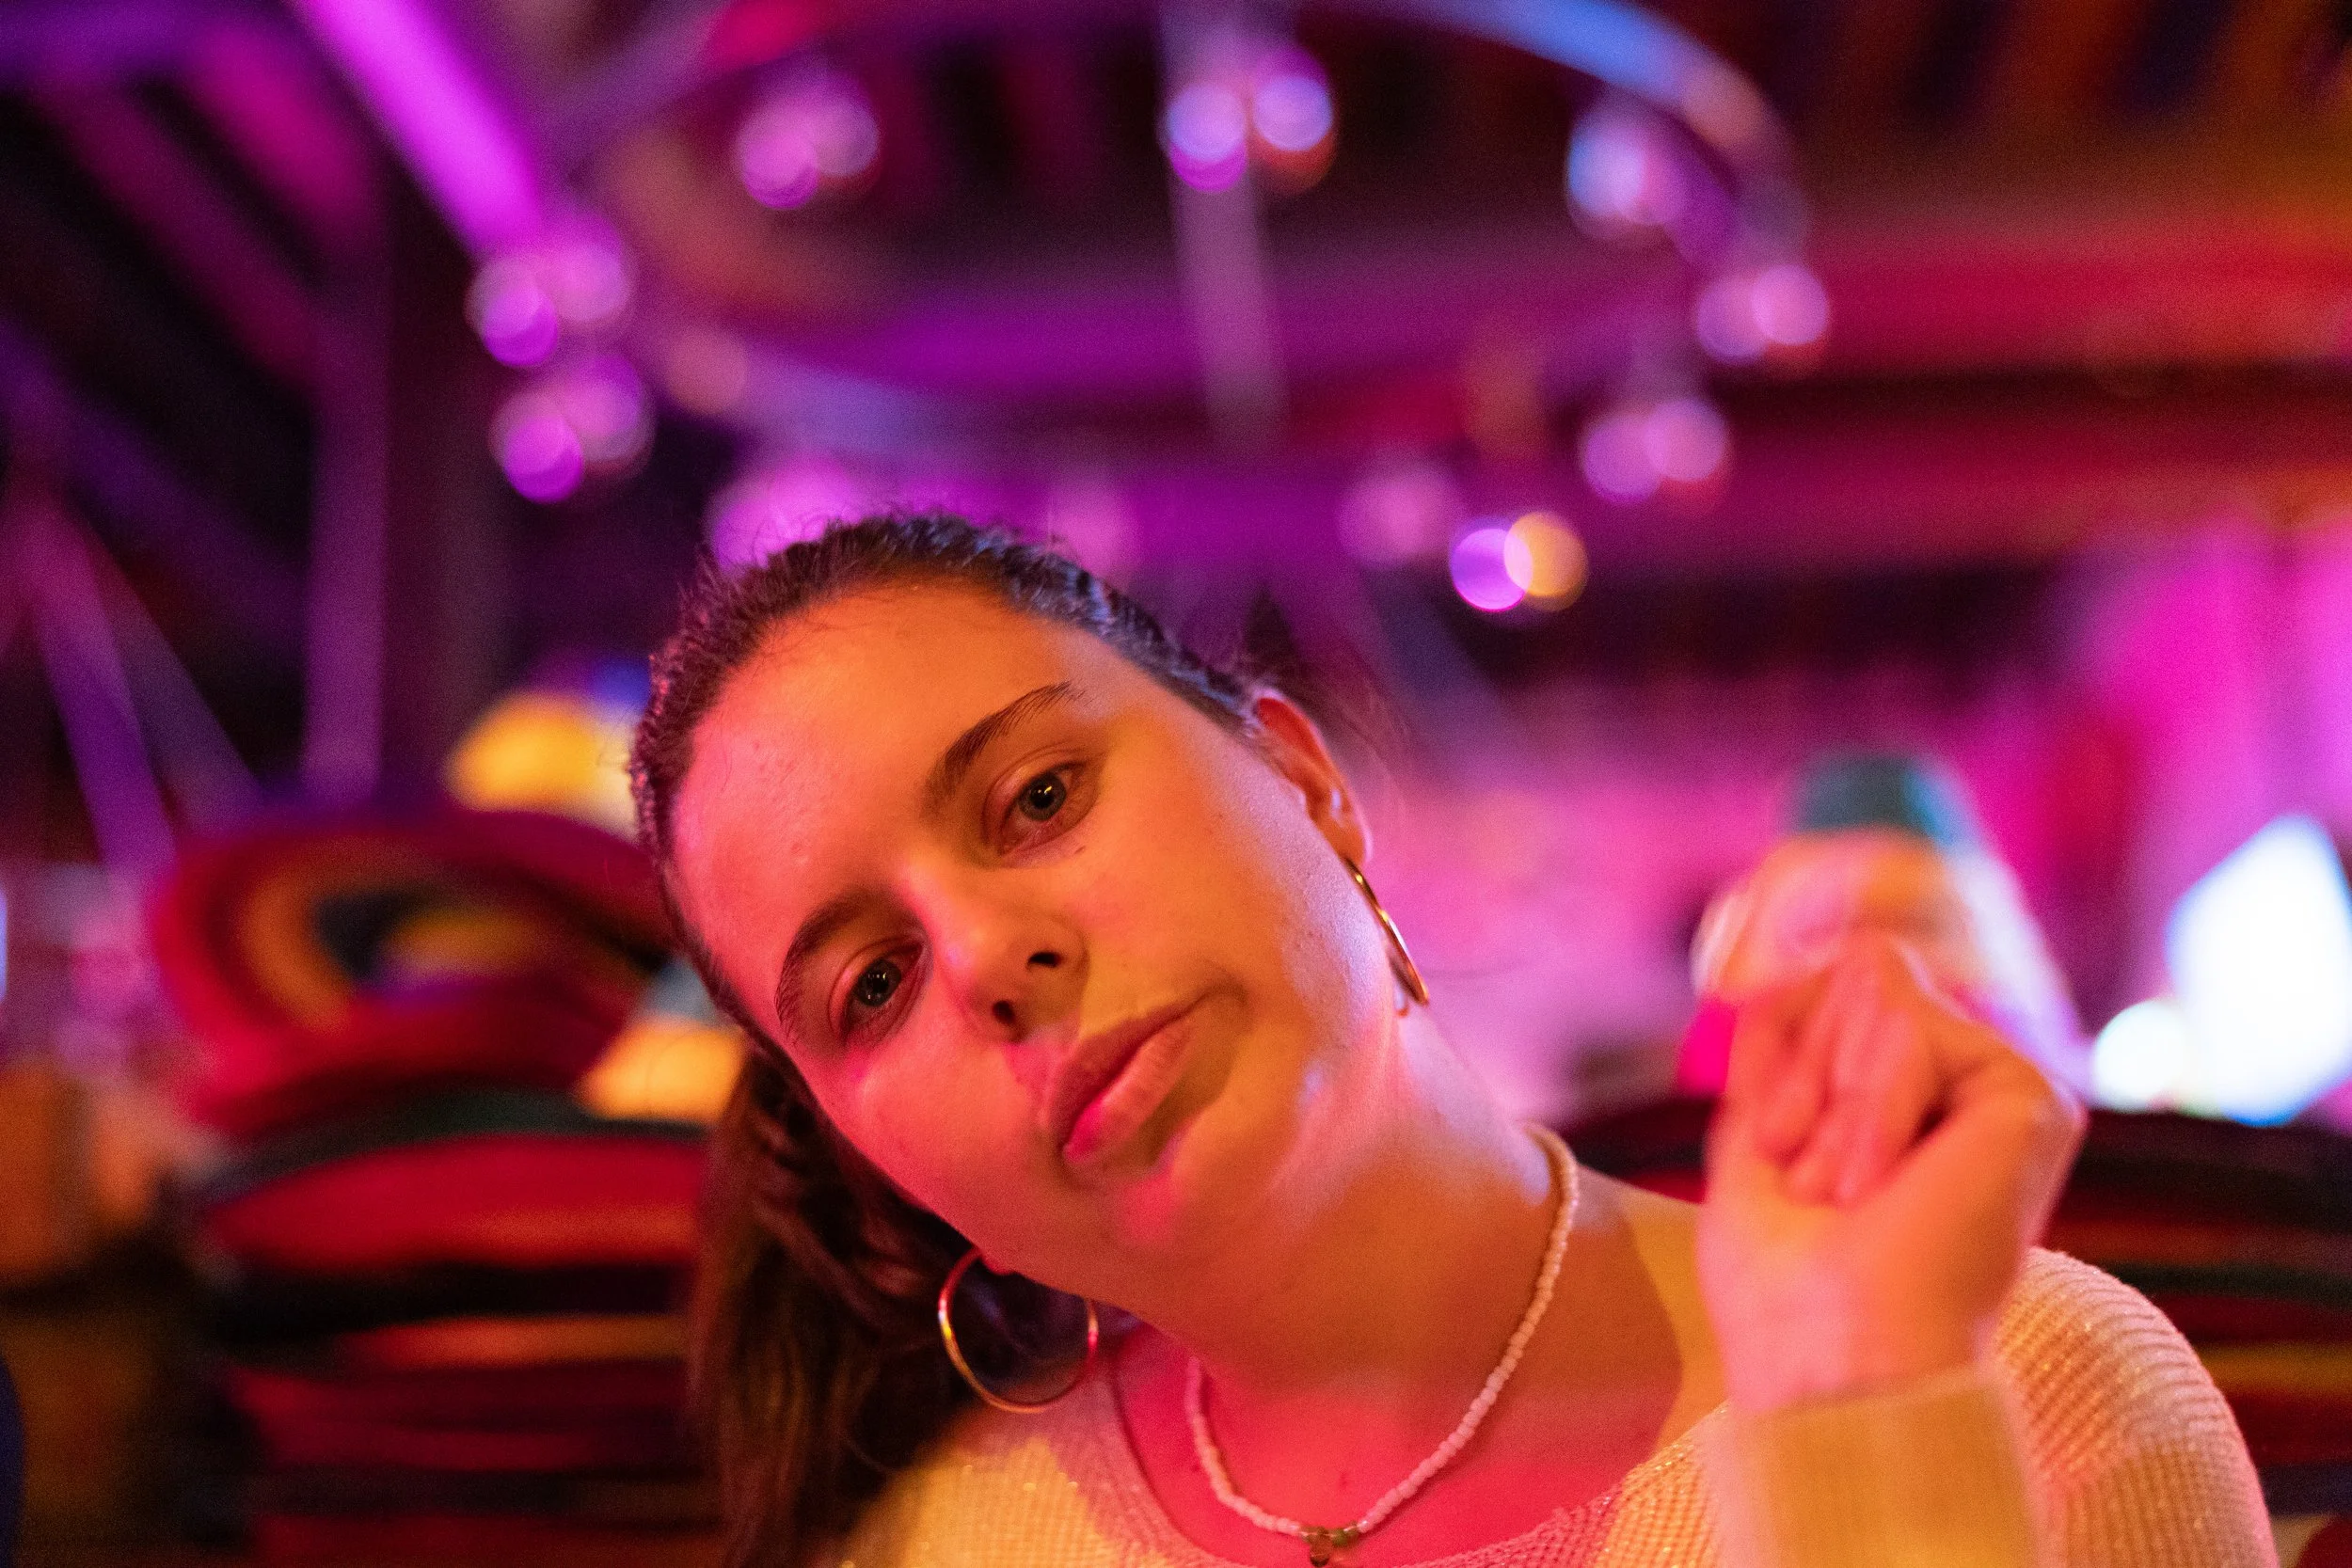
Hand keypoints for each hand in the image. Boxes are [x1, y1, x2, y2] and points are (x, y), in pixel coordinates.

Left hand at [1695, 933, 2085, 1411]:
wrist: (1832, 1360)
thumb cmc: (1783, 1281)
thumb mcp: (1757, 1131)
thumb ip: (1782, 1039)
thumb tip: (1789, 960)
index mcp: (1906, 1100)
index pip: (1829, 980)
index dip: (1784, 1050)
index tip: (1780, 1154)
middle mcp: (1963, 1087)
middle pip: (1854, 970)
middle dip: (1807, 1074)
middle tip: (1823, 1186)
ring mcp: (2000, 1089)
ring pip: (1878, 983)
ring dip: (1833, 1101)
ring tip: (1851, 1192)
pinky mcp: (2031, 1097)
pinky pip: (1909, 1024)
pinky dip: (1870, 1108)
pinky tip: (1887, 1186)